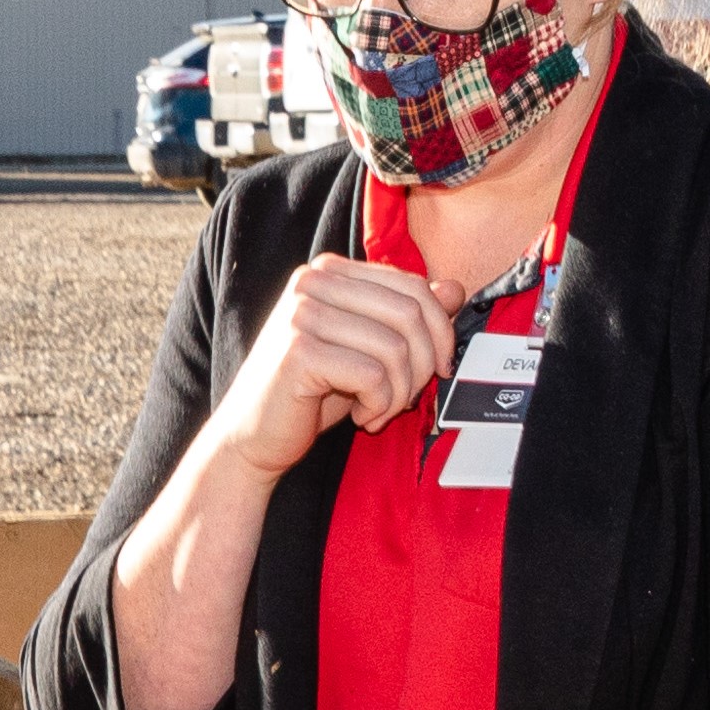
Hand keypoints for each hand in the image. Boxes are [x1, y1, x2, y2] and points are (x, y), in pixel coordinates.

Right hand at [197, 253, 455, 485]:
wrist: (254, 438)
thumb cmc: (310, 394)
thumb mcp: (366, 348)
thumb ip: (407, 316)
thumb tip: (455, 289)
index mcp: (329, 271)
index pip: (412, 284)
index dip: (440, 330)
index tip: (437, 368)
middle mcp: (312, 282)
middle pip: (410, 313)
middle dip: (422, 365)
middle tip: (408, 398)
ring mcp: (301, 314)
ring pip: (396, 347)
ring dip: (400, 392)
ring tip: (379, 411)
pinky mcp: (299, 351)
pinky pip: (373, 375)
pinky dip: (380, 405)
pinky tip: (362, 417)